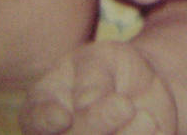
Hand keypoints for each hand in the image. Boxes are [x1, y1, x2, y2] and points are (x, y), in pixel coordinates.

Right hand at [19, 40, 176, 133]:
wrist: (143, 89)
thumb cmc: (112, 68)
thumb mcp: (102, 59)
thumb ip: (92, 78)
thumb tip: (85, 104)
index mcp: (43, 106)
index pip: (35, 119)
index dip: (46, 120)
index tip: (64, 117)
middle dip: (97, 124)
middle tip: (125, 105)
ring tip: (146, 118)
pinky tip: (152, 127)